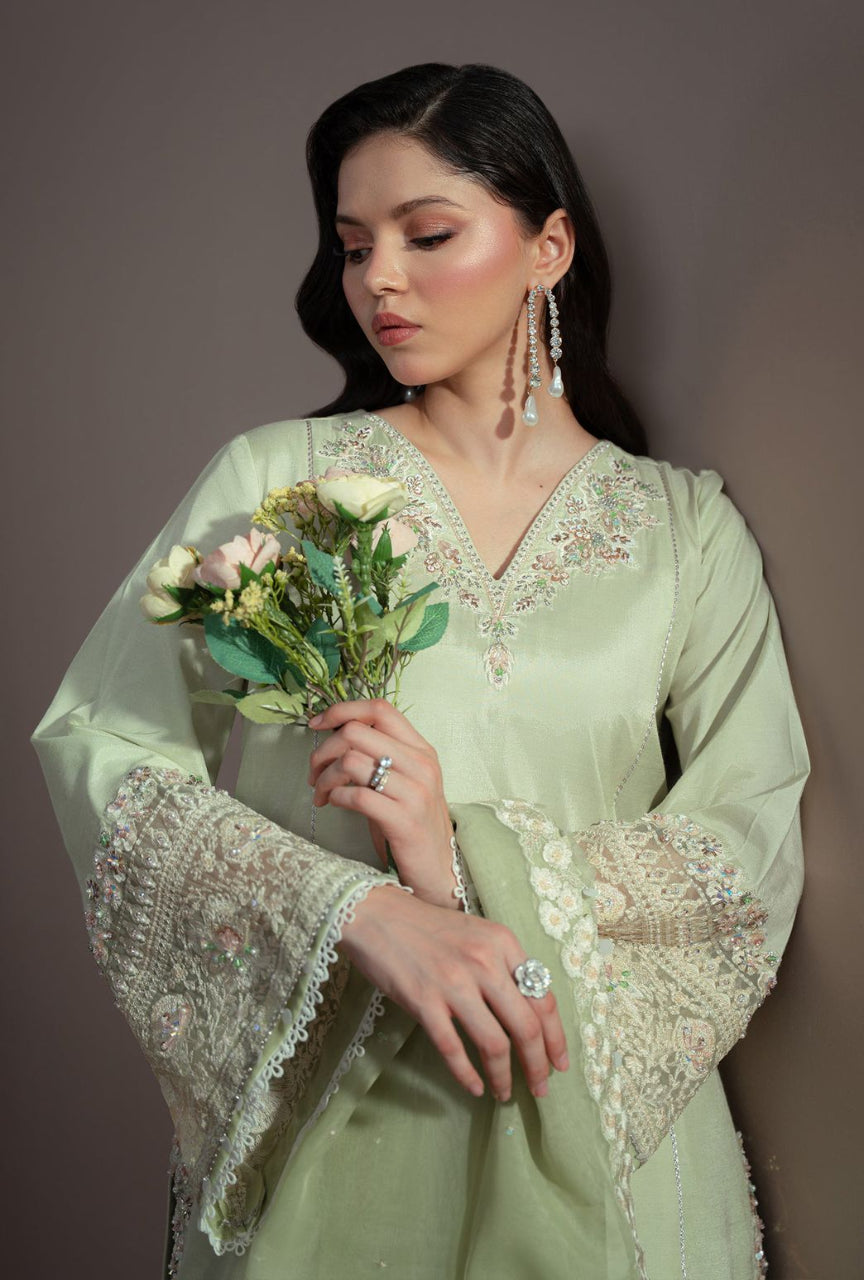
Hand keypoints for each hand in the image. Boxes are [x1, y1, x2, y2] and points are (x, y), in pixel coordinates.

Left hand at [307, 699, 457, 909]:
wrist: (440, 868)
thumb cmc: (412, 823)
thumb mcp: (404, 780)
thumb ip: (380, 755)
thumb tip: (336, 735)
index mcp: (421, 749)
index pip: (379, 709)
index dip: (341, 711)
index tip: (317, 725)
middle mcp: (421, 764)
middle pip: (356, 732)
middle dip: (324, 750)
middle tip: (314, 773)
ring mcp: (415, 791)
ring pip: (351, 761)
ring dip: (325, 778)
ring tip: (322, 794)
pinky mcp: (404, 820)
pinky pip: (356, 795)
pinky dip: (336, 797)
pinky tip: (335, 805)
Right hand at [339, 885, 568, 1101]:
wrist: (377, 914)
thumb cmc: (428, 927)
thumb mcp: (478, 934)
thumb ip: (504, 966)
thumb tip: (530, 1012)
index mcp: (503, 943)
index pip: (543, 998)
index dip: (556, 1037)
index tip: (559, 1063)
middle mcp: (484, 962)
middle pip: (525, 1026)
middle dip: (537, 1065)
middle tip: (540, 1089)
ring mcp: (453, 983)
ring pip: (494, 1043)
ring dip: (504, 1077)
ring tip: (504, 1093)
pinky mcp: (424, 1001)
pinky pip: (453, 1048)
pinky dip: (466, 1074)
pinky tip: (474, 1088)